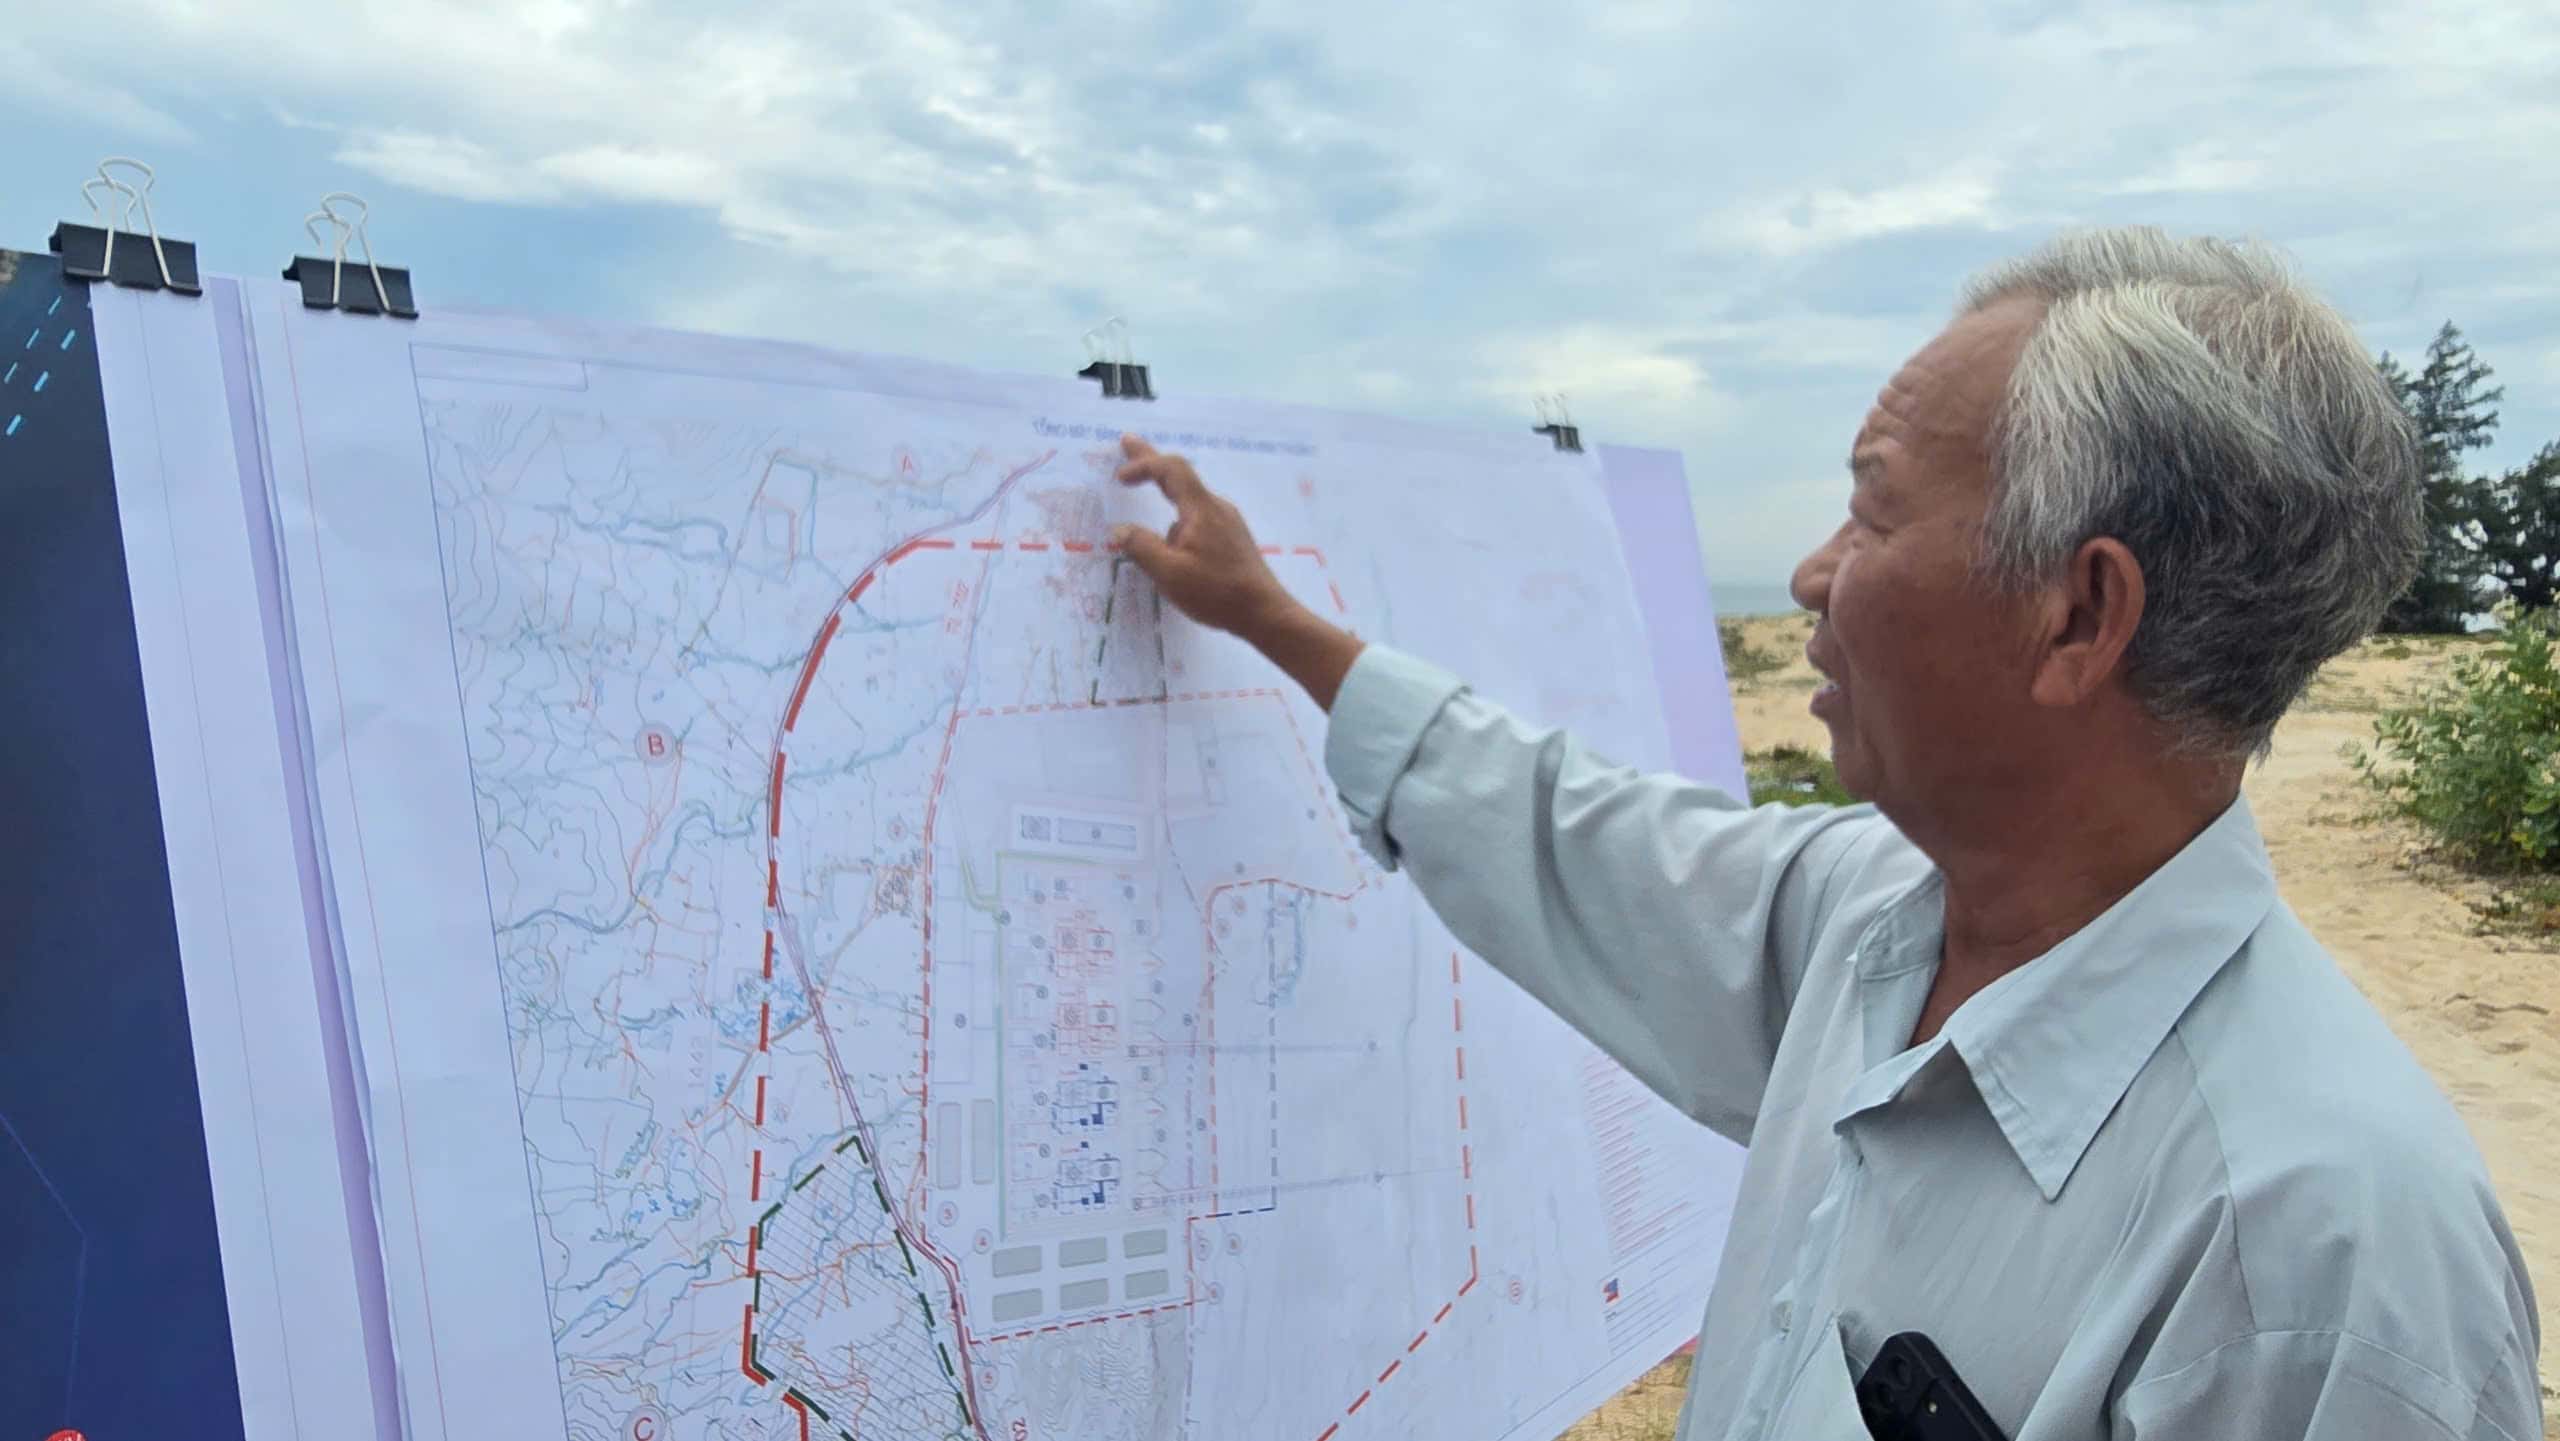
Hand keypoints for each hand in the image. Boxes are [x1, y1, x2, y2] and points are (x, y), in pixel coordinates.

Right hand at [1111, 436, 1299, 638]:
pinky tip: (1177, 563)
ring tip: (1160, 557)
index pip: (1171, 470)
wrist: (1264, 613)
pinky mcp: (1231, 540)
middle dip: (1150, 462)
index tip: (1120, 477)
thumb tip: (1120, 531)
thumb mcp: (1170, 573)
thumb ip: (1141, 548)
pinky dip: (1179, 529)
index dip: (1143, 464)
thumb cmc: (1217, 591)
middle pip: (1180, 477)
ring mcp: (1227, 523)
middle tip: (1127, 443)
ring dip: (1166, 516)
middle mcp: (1216, 508)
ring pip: (1188, 507)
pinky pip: (1198, 523)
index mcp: (1202, 509)